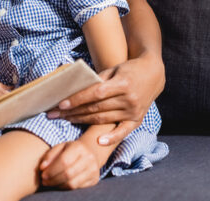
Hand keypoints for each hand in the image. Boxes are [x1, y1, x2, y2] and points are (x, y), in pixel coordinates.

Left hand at [39, 140, 100, 189]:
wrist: (91, 152)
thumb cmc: (71, 150)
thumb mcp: (61, 147)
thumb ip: (50, 156)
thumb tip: (42, 168)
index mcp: (79, 147)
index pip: (64, 161)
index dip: (52, 170)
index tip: (43, 175)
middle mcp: (89, 158)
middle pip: (68, 174)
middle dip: (53, 180)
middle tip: (44, 181)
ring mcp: (93, 169)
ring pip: (72, 183)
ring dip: (58, 185)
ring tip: (50, 183)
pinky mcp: (95, 179)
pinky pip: (77, 188)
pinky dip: (65, 188)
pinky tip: (59, 184)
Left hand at [47, 55, 163, 144]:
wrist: (154, 73)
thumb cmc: (130, 69)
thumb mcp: (114, 69)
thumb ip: (98, 80)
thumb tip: (75, 90)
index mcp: (123, 83)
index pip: (95, 94)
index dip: (77, 99)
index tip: (60, 104)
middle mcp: (129, 99)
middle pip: (96, 108)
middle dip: (73, 111)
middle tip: (55, 114)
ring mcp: (134, 111)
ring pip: (103, 119)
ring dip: (82, 120)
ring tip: (66, 120)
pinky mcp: (137, 119)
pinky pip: (123, 131)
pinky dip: (112, 138)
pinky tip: (99, 141)